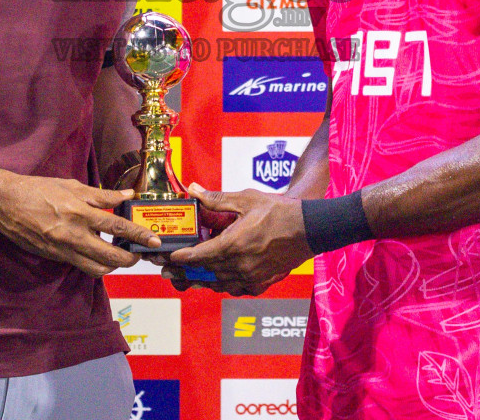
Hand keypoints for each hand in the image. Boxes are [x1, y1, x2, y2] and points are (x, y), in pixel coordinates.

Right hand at [0, 176, 161, 276]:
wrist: (5, 204)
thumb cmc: (38, 189)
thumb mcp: (72, 186)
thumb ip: (101, 194)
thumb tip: (126, 194)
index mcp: (80, 212)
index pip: (117, 226)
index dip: (138, 235)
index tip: (154, 241)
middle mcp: (73, 235)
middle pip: (111, 257)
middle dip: (130, 259)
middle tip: (138, 253)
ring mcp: (63, 250)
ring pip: (96, 268)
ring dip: (112, 265)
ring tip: (119, 254)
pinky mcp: (54, 258)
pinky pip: (80, 265)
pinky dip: (93, 262)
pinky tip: (97, 252)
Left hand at [165, 184, 311, 292]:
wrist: (310, 229)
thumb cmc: (280, 212)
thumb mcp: (246, 200)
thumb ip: (218, 199)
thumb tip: (195, 190)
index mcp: (233, 244)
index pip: (199, 255)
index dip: (182, 258)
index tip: (170, 258)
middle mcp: (240, 264)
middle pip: (206, 272)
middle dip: (187, 271)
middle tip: (171, 270)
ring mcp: (251, 276)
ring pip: (220, 283)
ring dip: (204, 280)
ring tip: (191, 277)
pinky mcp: (262, 281)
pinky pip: (237, 288)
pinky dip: (225, 284)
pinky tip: (220, 279)